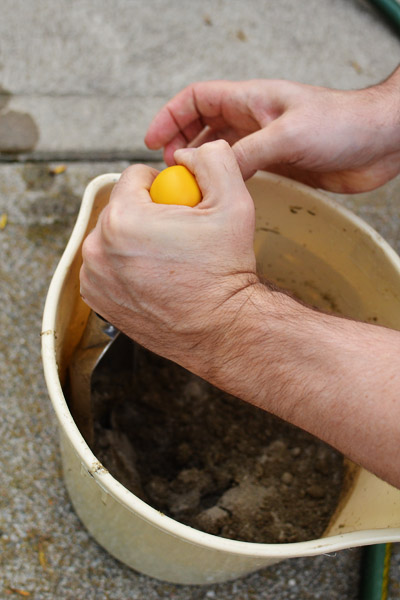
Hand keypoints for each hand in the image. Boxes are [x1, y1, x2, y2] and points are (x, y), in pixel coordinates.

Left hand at [80, 140, 259, 373]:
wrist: (222, 330)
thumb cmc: (225, 274)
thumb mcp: (234, 202)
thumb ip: (212, 159)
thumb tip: (188, 153)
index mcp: (123, 218)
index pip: (134, 177)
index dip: (163, 186)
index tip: (180, 208)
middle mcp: (98, 248)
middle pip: (122, 207)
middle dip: (149, 214)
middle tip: (179, 237)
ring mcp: (95, 276)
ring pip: (113, 236)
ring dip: (136, 240)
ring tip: (169, 259)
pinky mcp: (97, 298)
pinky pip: (107, 264)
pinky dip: (126, 265)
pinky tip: (155, 277)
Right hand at [145, 71, 399, 192]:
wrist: (379, 142)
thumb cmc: (342, 124)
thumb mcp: (287, 135)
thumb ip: (247, 153)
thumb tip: (212, 172)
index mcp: (251, 100)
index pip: (197, 99)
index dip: (171, 117)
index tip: (152, 141)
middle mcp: (254, 119)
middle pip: (203, 125)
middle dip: (181, 143)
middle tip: (168, 170)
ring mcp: (266, 141)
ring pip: (220, 149)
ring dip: (201, 164)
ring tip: (187, 184)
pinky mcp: (279, 162)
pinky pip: (241, 169)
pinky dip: (224, 179)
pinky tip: (218, 193)